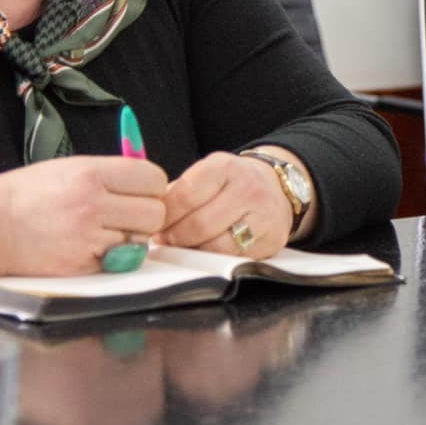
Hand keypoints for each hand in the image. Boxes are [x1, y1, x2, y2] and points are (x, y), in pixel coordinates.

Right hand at [0, 155, 168, 277]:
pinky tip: (94, 247)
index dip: (152, 185)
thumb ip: (107, 173)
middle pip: (155, 212)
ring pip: (142, 239)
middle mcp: (93, 204)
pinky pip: (120, 261)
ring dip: (133, 237)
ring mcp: (88, 237)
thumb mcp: (66, 168)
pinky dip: (115, 256)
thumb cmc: (23, 194)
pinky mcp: (82, 265)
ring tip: (109, 231)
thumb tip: (143, 180)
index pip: (152, 177)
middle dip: (147, 213)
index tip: (142, 190)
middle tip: (130, 214)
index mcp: (90, 173)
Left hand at [158, 151, 295, 256]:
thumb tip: (149, 217)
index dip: (164, 216)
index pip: (185, 195)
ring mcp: (263, 215)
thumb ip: (178, 192)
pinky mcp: (272, 239)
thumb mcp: (207, 174)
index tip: (154, 224)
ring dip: (193, 250)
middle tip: (165, 240)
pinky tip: (207, 250)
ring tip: (184, 246)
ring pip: (216, 246)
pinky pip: (234, 258)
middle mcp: (247, 188)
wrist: (276, 188)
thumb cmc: (231, 184)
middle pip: (199, 224)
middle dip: (175, 237)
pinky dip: (215, 258)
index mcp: (224, 166)